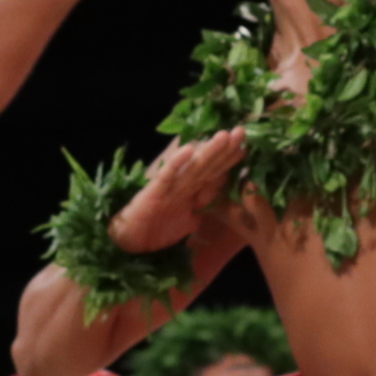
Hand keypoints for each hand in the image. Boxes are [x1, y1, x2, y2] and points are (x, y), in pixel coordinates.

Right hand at [112, 129, 244, 253]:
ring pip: (192, 167)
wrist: (129, 244)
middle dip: (225, 149)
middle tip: (242, 131)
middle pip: (208, 165)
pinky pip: (167, 177)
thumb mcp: (188, 222)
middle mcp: (183, 186)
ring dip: (208, 151)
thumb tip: (220, 197)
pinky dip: (176, 164)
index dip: (229, 160)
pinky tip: (187, 149)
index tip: (246, 146)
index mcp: (191, 192)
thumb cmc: (155, 231)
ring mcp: (169, 187)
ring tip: (224, 136)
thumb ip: (202, 209)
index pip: (214, 172)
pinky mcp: (154, 192)